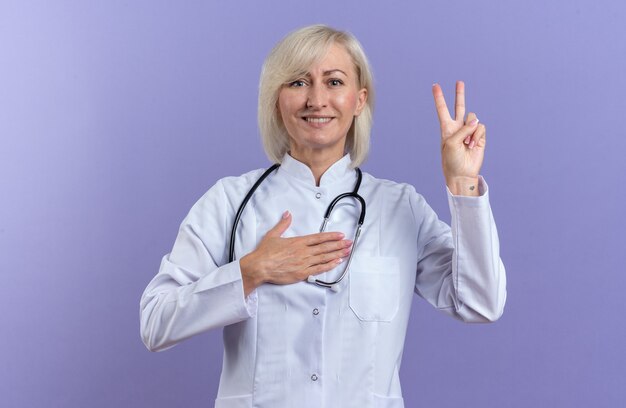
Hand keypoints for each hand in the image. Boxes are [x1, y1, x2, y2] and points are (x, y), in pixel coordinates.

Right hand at [239, 211, 351, 295]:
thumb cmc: (265, 253)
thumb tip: (287, 214)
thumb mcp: (273, 235)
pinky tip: (337, 262)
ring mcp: (304, 263)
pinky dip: (329, 266)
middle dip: (339, 245)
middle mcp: (303, 252)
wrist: (260, 267)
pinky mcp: (302, 273)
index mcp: (298, 242)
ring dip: (337, 254)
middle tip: (349, 243)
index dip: (331, 236)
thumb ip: (282, 224)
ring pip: (324, 258)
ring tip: (347, 251)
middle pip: (325, 247)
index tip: (340, 235)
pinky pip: (319, 269)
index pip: (318, 238)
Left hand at [432, 81, 485, 195]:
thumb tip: (476, 121)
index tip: (435, 85)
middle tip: (459, 81)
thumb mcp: (451, 143)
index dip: (439, 98)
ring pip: (473, 118)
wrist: (462, 174)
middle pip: (459, 107)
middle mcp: (458, 127)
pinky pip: (481, 128)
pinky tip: (473, 146)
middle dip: (459, 94)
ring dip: (470, 131)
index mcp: (446, 128)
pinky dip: (477, 136)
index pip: (442, 110)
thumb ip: (463, 130)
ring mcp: (469, 131)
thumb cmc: (451, 160)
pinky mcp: (479, 136)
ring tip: (466, 144)